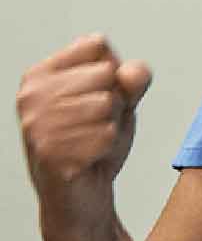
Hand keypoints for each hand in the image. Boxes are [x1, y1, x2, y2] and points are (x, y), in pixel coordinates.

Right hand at [16, 35, 152, 228]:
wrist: (83, 195)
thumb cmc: (95, 142)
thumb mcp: (121, 101)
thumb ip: (132, 78)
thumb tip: (132, 72)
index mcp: (41, 75)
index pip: (97, 44)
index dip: (112, 72)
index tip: (97, 97)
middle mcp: (31, 96)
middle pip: (105, 72)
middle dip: (114, 101)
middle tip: (95, 125)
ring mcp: (36, 125)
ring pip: (107, 103)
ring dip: (110, 125)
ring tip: (90, 141)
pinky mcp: (49, 152)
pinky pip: (105, 133)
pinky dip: (107, 147)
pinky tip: (88, 157)